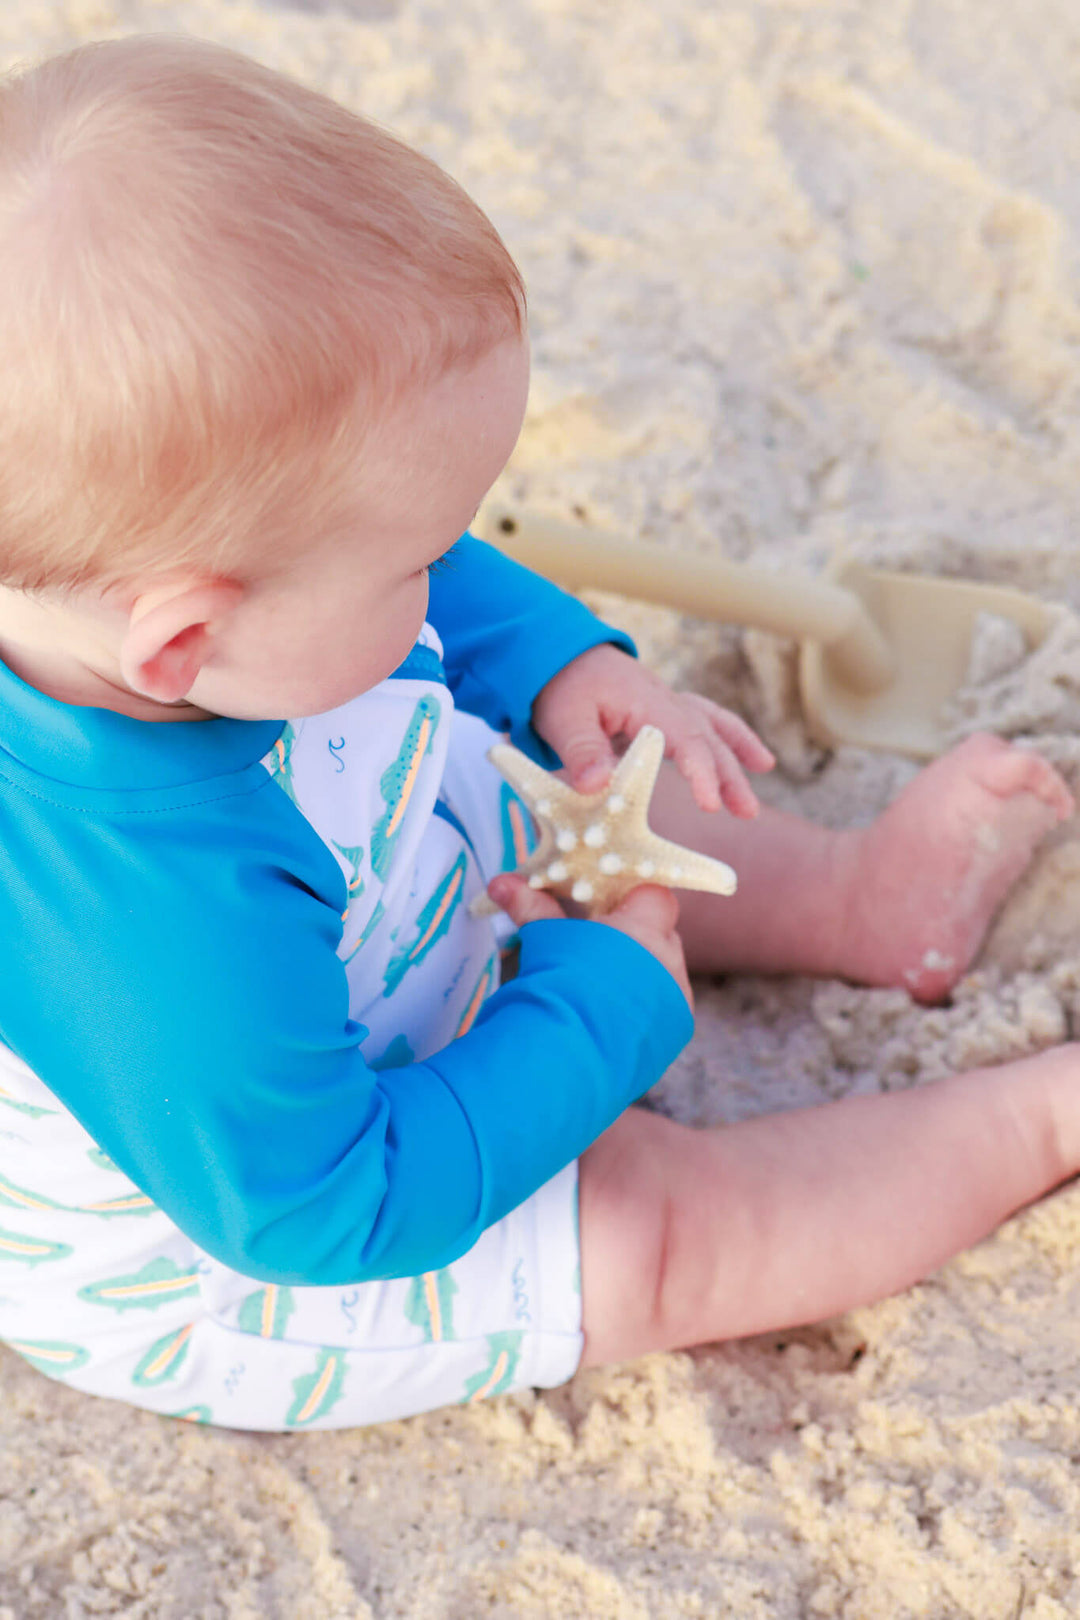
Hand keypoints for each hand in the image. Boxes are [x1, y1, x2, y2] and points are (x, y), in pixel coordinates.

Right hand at [488, 871, 693, 1012]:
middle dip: (636, 936)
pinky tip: (616, 1014)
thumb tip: (501, 883)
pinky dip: (647, 1005)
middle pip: (662, 934)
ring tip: (604, 985)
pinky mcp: (677, 1030)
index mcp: (645, 932)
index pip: (655, 895)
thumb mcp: (545, 940)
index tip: (607, 909)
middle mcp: (670, 962)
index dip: (631, 899)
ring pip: (666, 970)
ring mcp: (678, 998)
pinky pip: (668, 1005)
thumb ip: (532, 907)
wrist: (565, 1055)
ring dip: (643, 972)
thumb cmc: (556, 985)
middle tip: (600, 946)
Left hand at [531, 644, 773, 816]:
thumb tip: (597, 786)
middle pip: (706, 738)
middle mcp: (665, 701)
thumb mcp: (562, 719)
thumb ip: (582, 752)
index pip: (683, 738)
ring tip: (753, 800)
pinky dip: (732, 740)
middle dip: (729, 776)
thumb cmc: (560, 687)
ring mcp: (668, 706)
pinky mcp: (665, 714)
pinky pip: (708, 725)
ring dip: (736, 762)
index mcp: (644, 702)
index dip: (701, 772)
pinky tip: (757, 761)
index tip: (710, 805)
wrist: (556, 655)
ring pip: (713, 731)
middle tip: (746, 812)